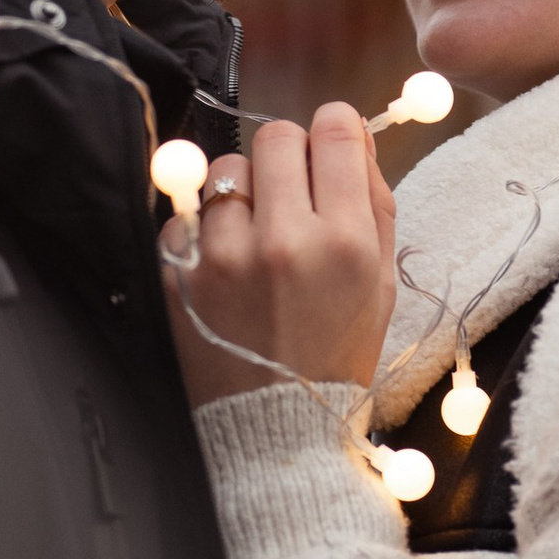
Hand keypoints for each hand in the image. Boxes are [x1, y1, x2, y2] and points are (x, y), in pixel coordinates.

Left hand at [165, 105, 396, 406]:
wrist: (276, 428)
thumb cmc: (334, 355)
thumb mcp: (379, 284)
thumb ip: (374, 204)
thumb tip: (355, 136)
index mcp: (346, 243)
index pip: (334, 132)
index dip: (334, 130)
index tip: (328, 147)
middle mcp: (284, 241)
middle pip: (276, 137)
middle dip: (289, 156)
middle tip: (292, 193)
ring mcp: (224, 256)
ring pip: (227, 169)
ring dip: (244, 191)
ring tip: (255, 237)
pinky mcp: (180, 273)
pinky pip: (186, 213)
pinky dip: (204, 230)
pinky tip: (224, 266)